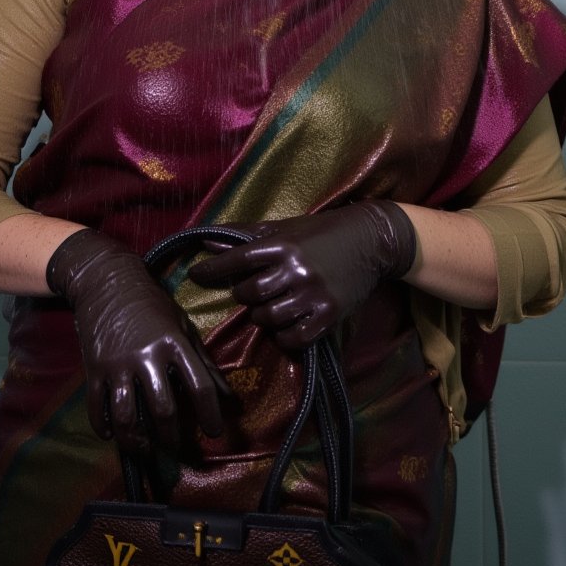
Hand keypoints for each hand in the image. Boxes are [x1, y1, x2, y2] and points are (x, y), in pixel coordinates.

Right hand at [46, 230, 226, 451]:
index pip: (199, 386)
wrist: (107, 281)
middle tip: (176, 446)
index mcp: (174, 342)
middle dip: (172, 437)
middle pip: (163, 410)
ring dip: (137, 441)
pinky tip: (112, 434)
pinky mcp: (93, 368)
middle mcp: (147, 355)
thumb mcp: (183, 326)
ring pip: (126, 417)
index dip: (210, 414)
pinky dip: (103, 428)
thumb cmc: (152, 304)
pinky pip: (97, 409)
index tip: (214, 432)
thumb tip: (230, 398)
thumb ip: (205, 363)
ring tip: (145, 448)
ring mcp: (117, 363)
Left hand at [187, 202, 417, 349]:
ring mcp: (314, 294)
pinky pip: (294, 338)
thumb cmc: (320, 232)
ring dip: (264, 315)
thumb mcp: (284, 227)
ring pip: (269, 318)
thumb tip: (205, 242)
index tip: (196, 274)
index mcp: (283, 244)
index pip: (237, 260)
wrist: (369, 240)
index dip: (212, 270)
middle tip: (253, 290)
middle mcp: (296, 269)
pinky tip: (286, 324)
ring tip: (271, 305)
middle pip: (251, 294)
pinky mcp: (329, 315)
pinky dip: (284, 336)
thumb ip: (244, 235)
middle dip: (245, 294)